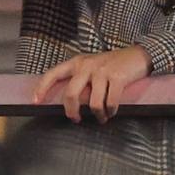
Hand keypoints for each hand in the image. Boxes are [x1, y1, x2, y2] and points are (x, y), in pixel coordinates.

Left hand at [30, 44, 150, 121]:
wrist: (139, 55)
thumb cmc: (113, 64)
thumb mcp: (92, 66)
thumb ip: (80, 79)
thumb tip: (69, 101)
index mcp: (77, 63)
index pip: (53, 74)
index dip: (41, 88)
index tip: (35, 102)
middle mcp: (86, 66)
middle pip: (71, 93)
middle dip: (71, 111)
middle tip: (75, 119)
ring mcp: (102, 71)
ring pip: (93, 102)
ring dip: (98, 115)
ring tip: (102, 118)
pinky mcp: (117, 77)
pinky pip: (110, 101)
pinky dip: (111, 111)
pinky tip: (112, 112)